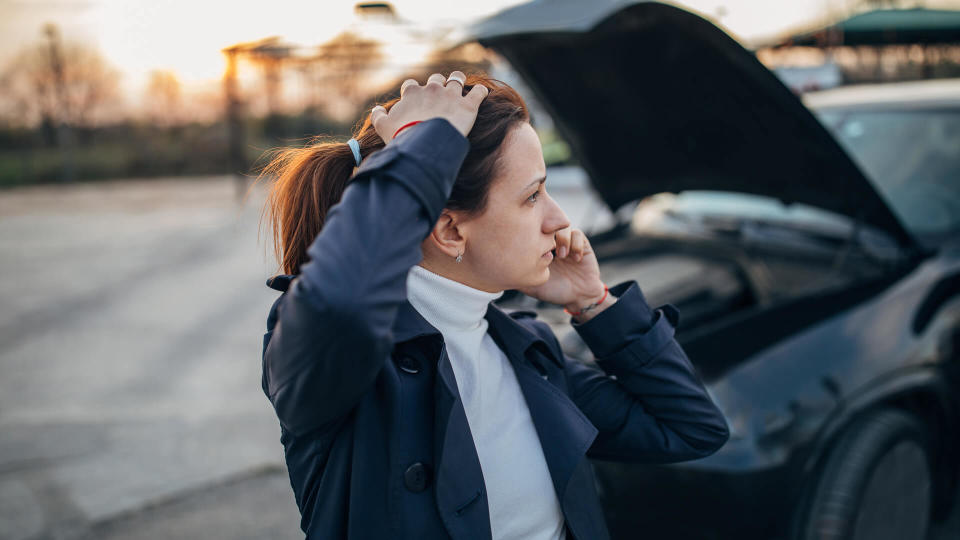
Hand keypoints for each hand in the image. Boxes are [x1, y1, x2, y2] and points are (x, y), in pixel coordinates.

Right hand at [370, 71, 488, 142]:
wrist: (425, 145)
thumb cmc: (402, 137)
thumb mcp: (382, 127)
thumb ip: (378, 116)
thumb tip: (377, 110)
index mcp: (413, 93)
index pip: (411, 85)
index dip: (413, 91)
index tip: (415, 100)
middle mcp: (433, 88)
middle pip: (436, 78)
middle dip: (438, 84)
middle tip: (440, 95)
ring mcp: (452, 95)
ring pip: (458, 78)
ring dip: (459, 81)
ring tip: (460, 89)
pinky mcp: (468, 105)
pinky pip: (479, 92)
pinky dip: (481, 93)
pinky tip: (481, 95)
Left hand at [517, 227, 605, 308]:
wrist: (578, 297)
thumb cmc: (554, 291)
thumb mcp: (532, 286)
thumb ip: (519, 278)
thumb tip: (501, 275)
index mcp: (540, 248)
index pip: (533, 232)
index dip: (530, 234)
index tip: (529, 245)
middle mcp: (553, 242)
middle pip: (547, 224)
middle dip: (545, 231)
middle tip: (544, 243)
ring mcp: (567, 242)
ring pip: (562, 226)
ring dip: (562, 239)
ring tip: (561, 256)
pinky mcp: (582, 245)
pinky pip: (577, 234)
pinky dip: (575, 245)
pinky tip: (575, 259)